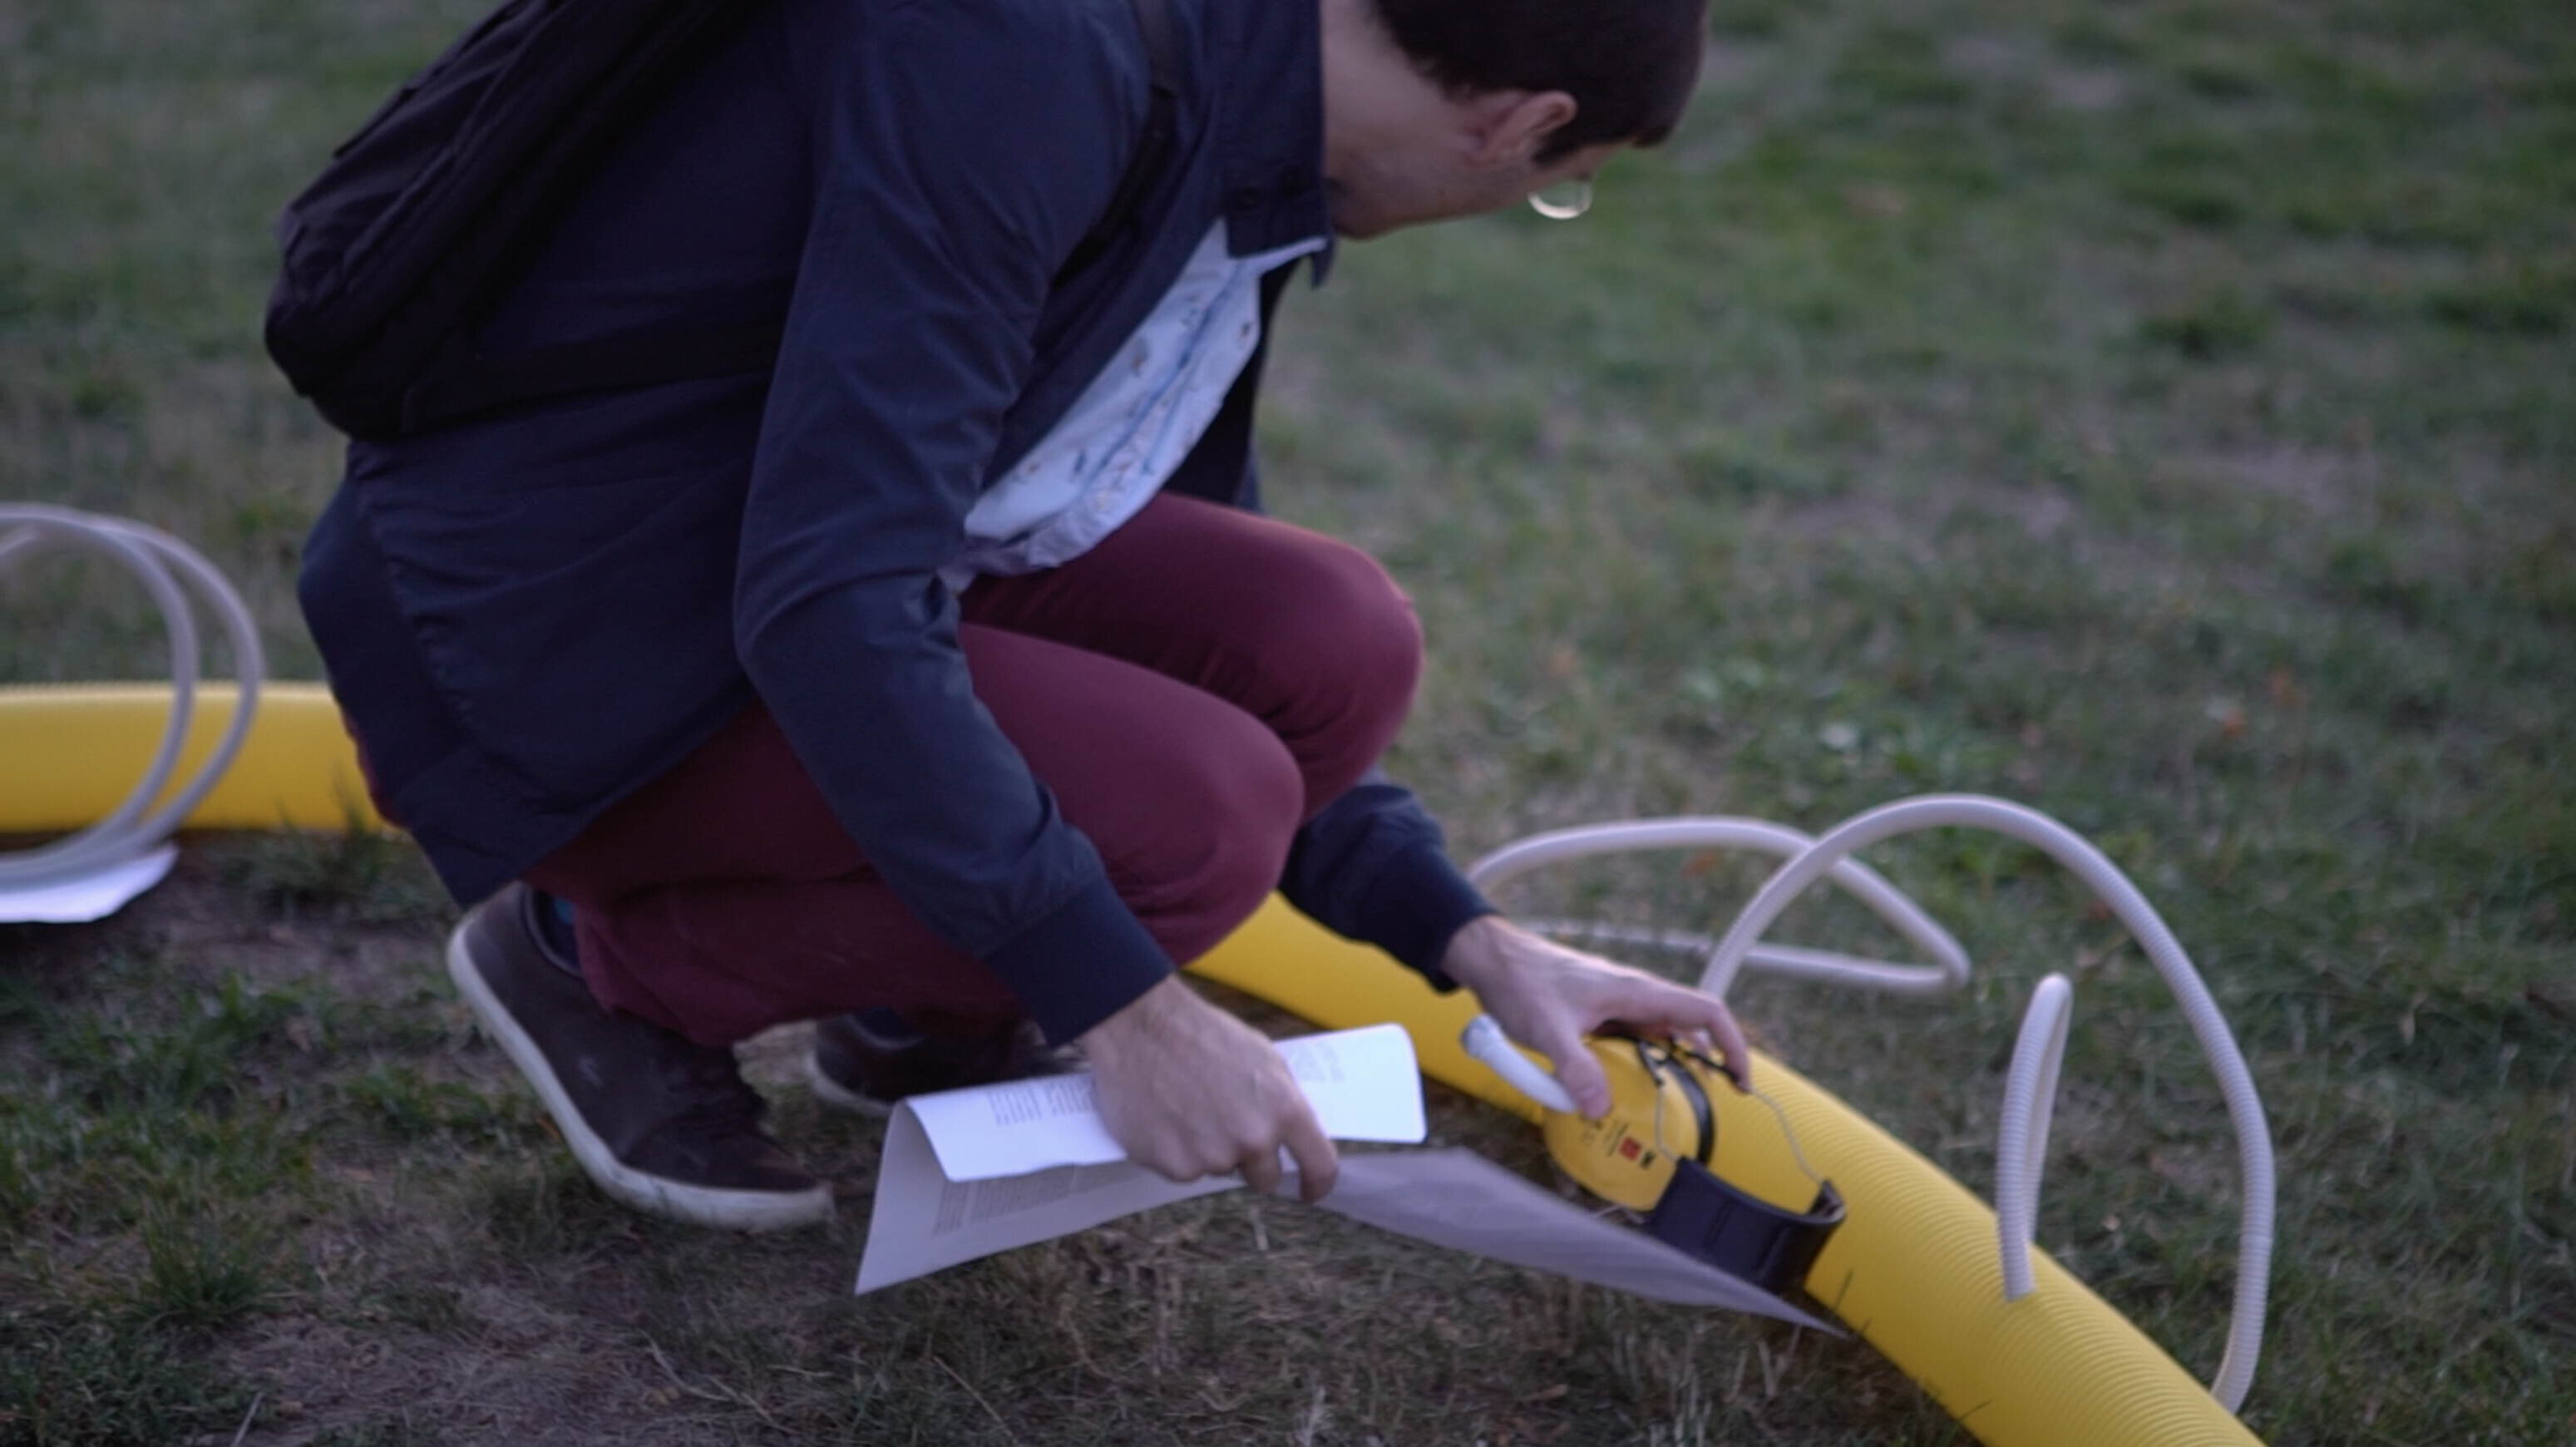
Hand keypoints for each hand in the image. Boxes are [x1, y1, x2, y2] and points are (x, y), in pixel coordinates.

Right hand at [1080, 976, 1338, 1201]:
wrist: (1141, 1027)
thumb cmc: (1203, 1036)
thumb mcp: (1263, 1059)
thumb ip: (1281, 1103)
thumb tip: (1291, 1138)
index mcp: (1284, 1108)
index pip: (1320, 1165)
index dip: (1316, 1184)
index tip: (1308, 1191)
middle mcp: (1253, 1139)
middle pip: (1265, 1178)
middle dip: (1251, 1162)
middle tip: (1226, 1128)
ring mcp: (1213, 1156)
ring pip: (1220, 1170)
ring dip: (1209, 1150)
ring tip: (1188, 1107)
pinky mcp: (1175, 1166)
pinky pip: (1185, 1170)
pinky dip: (1177, 1152)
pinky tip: (1166, 1118)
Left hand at [1443, 915, 1751, 1117]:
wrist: (1493, 958)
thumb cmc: (1521, 981)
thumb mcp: (1547, 1029)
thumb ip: (1575, 1068)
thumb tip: (1600, 1108)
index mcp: (1636, 991)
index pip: (1705, 1011)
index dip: (1732, 1044)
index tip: (1740, 1079)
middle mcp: (1634, 996)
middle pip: (1688, 1029)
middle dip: (1704, 1065)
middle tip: (1705, 1105)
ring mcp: (1617, 1004)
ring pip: (1658, 1038)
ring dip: (1667, 1068)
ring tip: (1668, 1105)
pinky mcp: (1598, 1014)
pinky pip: (1630, 1042)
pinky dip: (1636, 1065)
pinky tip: (1622, 1089)